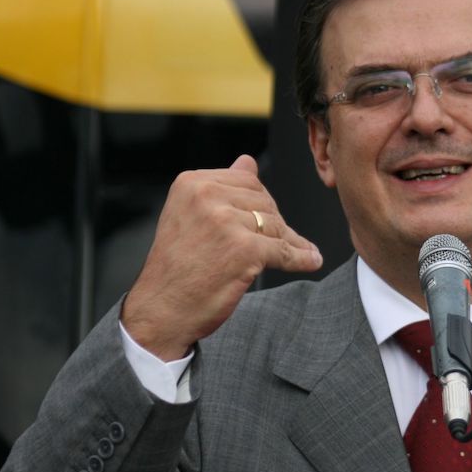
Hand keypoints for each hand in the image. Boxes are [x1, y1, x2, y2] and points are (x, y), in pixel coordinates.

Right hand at [121, 155, 322, 359]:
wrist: (161, 310)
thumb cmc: (176, 268)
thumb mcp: (191, 216)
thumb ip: (223, 188)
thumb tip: (248, 161)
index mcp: (193, 183)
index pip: (247, 180)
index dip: (260, 204)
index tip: (263, 223)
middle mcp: (207, 196)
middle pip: (264, 202)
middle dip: (274, 223)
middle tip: (277, 243)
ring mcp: (226, 222)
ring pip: (275, 225)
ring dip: (288, 242)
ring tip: (298, 253)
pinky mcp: (245, 249)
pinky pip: (285, 250)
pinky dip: (300, 258)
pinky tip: (310, 261)